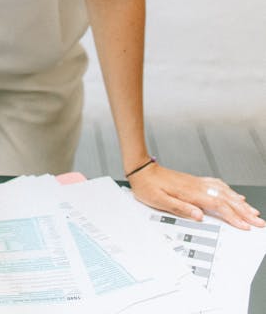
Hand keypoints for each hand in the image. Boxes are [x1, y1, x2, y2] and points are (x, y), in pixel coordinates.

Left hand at [129, 162, 265, 229]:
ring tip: (251, 210)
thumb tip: (199, 215)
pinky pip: (216, 185)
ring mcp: (196, 183)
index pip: (218, 206)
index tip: (245, 226)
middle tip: (258, 221)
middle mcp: (196, 186)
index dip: (233, 217)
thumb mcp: (159, 201)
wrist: (141, 169)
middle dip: (243, 211)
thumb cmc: (147, 186)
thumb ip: (180, 208)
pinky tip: (233, 195)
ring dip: (239, 202)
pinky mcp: (194, 181)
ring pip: (224, 192)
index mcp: (190, 193)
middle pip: (225, 199)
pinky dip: (228, 191)